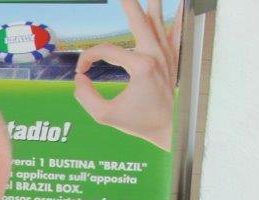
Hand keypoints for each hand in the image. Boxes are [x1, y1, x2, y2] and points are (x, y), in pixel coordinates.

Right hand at [74, 0, 182, 150]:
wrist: (170, 129)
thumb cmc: (139, 123)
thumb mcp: (105, 115)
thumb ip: (85, 97)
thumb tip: (79, 78)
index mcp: (140, 67)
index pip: (107, 52)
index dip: (88, 57)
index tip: (81, 71)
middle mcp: (156, 56)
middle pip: (138, 20)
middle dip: (128, 4)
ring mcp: (167, 55)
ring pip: (157, 20)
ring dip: (152, 4)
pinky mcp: (173, 58)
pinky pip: (176, 31)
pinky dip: (177, 17)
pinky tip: (180, 5)